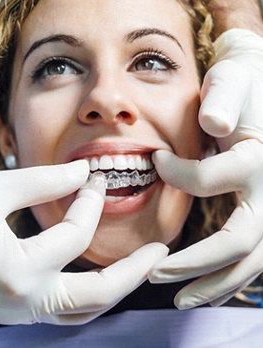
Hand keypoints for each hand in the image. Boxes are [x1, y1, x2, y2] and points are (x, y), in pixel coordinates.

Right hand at [0, 161, 167, 323]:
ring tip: (138, 266)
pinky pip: (65, 310)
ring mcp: (21, 313)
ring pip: (84, 311)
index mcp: (18, 270)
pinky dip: (88, 292)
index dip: (88, 200)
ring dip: (115, 288)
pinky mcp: (15, 311)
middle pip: (98, 295)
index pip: (74, 234)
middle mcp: (26, 302)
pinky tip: (97, 272)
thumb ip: (41, 181)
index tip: (94, 176)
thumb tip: (81, 174)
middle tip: (160, 252)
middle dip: (134, 272)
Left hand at [148, 29, 262, 308]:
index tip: (154, 160)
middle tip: (155, 273)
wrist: (259, 86)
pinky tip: (205, 289)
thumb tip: (214, 125)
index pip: (211, 180)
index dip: (178, 174)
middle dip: (195, 263)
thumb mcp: (233, 81)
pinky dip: (228, 277)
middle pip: (240, 242)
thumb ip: (225, 99)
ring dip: (214, 284)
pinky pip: (252, 256)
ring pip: (251, 261)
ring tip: (182, 299)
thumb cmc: (242, 84)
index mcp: (259, 158)